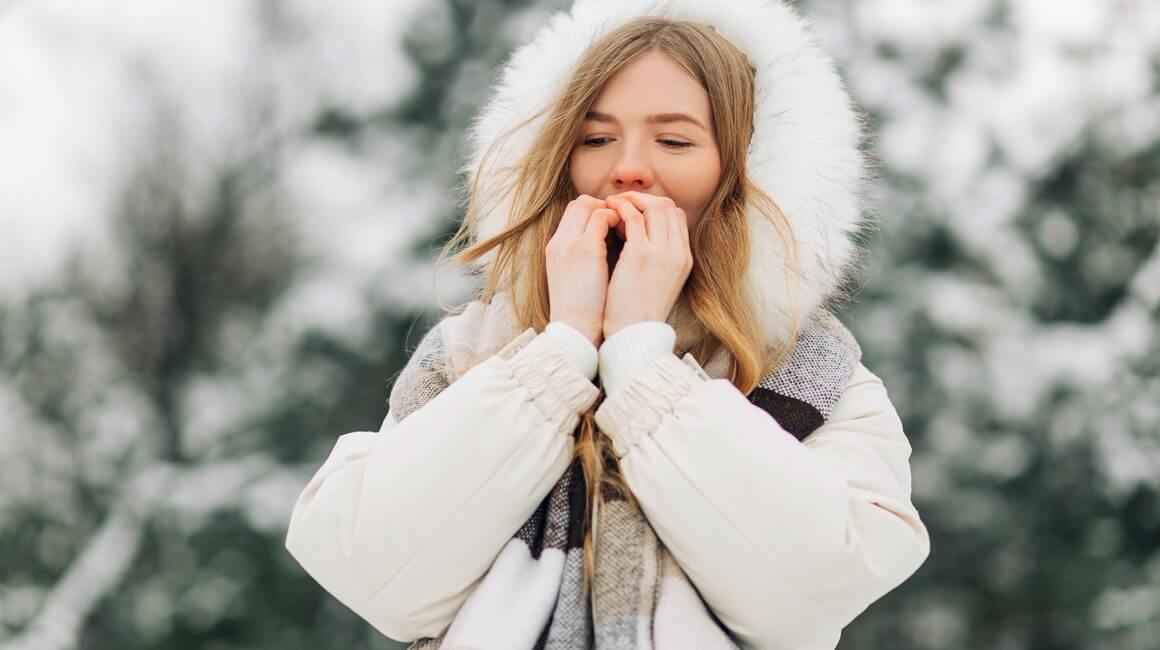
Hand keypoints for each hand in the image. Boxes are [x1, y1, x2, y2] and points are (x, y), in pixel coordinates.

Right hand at [546, 194, 621, 346]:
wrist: (575, 331)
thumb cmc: (581, 311)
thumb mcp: (576, 278)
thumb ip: (585, 257)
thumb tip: (605, 244)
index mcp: (556, 248)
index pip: (574, 210)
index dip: (596, 209)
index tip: (616, 220)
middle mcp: (560, 241)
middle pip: (580, 202)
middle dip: (606, 205)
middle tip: (627, 219)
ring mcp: (571, 243)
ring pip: (590, 204)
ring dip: (613, 210)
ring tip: (630, 226)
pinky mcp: (586, 250)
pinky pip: (602, 217)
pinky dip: (618, 219)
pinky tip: (632, 234)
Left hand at [601, 191, 692, 339]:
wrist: (632, 335)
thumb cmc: (637, 312)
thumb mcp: (659, 282)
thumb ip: (658, 258)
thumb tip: (642, 237)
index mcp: (684, 258)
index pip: (676, 215)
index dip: (654, 207)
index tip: (634, 212)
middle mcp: (678, 252)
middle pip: (668, 205)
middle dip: (642, 198)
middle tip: (620, 203)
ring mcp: (662, 252)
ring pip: (654, 205)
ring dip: (630, 200)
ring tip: (612, 206)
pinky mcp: (641, 254)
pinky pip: (634, 216)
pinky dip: (620, 209)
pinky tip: (608, 214)